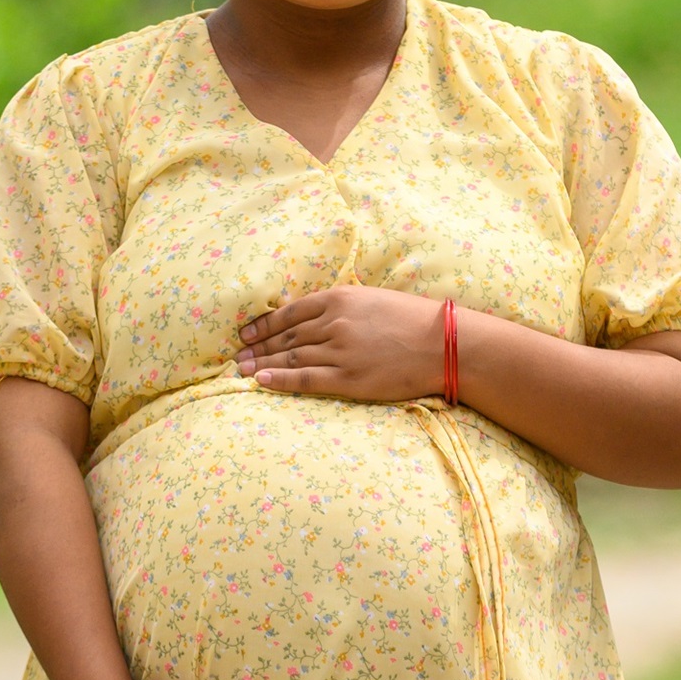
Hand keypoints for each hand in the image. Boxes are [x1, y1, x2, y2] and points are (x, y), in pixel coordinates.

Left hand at [238, 286, 442, 402]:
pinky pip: (306, 378)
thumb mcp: (373, 299)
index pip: (290, 311)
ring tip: (242, 369)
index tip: (246, 332)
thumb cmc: (413, 320)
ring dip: (263, 362)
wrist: (444, 343)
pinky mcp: (349, 378)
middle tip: (236, 354)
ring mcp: (340, 351)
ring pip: (291, 356)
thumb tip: (317, 317)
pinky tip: (261, 380)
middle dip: (258, 345)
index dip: (264, 323)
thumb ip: (343, 307)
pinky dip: (281, 379)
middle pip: (286, 335)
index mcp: (340, 298)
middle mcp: (335, 323)